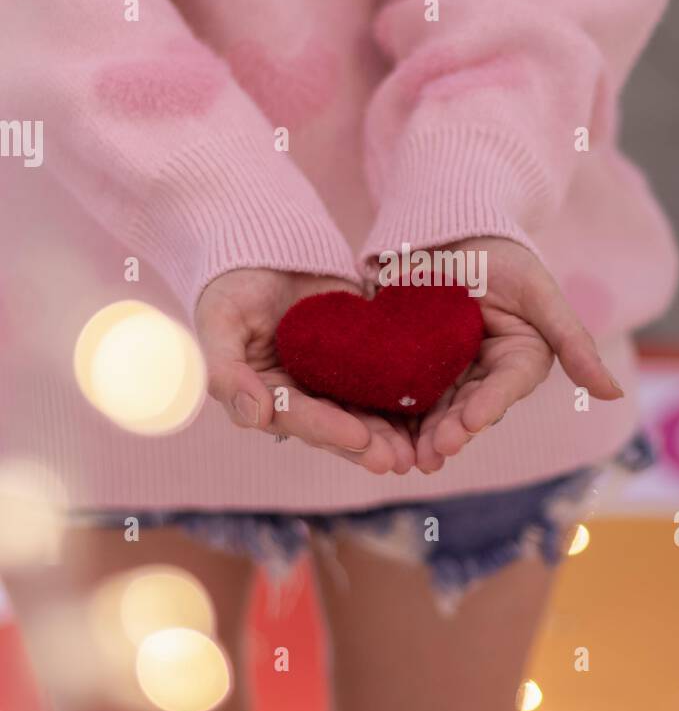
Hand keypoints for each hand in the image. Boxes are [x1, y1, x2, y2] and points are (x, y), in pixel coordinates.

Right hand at [194, 267, 414, 474]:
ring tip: (415, 453)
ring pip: (361, 415)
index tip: (357, 438)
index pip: (295, 417)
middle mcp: (299, 397)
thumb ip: (225, 369)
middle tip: (395, 460)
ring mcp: (330, 383)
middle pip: (333, 427)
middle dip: (365, 445)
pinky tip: (428, 416)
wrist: (270, 250)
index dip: (326, 428)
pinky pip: (382, 386)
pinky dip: (403, 403)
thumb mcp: (219, 322)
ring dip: (387, 435)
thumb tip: (254, 417)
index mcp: (262, 395)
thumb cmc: (233, 286)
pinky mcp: (358, 363)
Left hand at [413, 237, 622, 472]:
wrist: (446, 232)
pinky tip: (383, 437)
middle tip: (435, 450)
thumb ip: (574, 342)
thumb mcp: (539, 293)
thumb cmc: (500, 256)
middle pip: (469, 408)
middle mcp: (485, 375)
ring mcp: (447, 374)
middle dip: (453, 431)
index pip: (506, 387)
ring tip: (410, 457)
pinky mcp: (412, 370)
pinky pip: (404, 397)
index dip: (489, 405)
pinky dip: (396, 420)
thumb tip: (615, 394)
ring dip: (425, 436)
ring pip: (437, 411)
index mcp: (520, 361)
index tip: (471, 421)